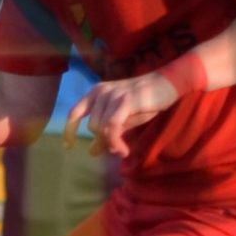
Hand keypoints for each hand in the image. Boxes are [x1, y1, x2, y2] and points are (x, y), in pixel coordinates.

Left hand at [65, 69, 181, 157]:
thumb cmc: (145, 101)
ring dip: (112, 144)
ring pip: (101, 128)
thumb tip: (95, 151)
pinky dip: (116, 142)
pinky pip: (112, 127)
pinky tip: (124, 150)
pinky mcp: (125, 101)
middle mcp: (101, 92)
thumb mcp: (123, 118)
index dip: (69, 131)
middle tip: (115, 150)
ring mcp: (112, 95)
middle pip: (91, 126)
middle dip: (102, 142)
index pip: (74, 113)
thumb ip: (108, 131)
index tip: (68, 146)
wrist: (167, 84)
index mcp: (96, 92)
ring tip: (123, 150)